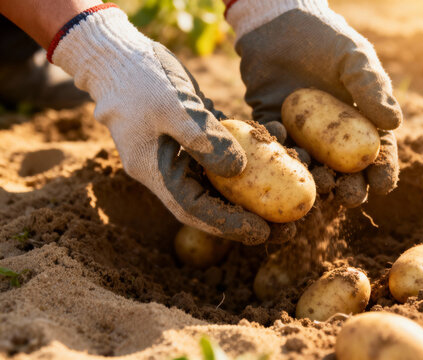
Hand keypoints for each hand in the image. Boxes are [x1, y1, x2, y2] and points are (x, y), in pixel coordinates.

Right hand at [49, 5, 269, 243]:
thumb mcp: (171, 106)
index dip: (228, 224)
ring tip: (288, 202)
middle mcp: (169, 170)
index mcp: (155, 172)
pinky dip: (250, 159)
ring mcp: (181, 155)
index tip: (263, 232)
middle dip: (247, 217)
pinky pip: (224, 155)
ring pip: (221, 183)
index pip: (193, 209)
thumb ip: (203, 139)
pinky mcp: (194, 138)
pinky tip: (279, 153)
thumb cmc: (139, 79)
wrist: (120, 55)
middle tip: (286, 230)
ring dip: (253, 193)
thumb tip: (239, 170)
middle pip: (210, 204)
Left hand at [228, 0, 400, 206]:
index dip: (381, 170)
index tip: (382, 185)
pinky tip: (282, 153)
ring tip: (318, 186)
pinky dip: (279, 152)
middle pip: (344, 169)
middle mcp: (330, 134)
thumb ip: (371, 87)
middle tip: (349, 196)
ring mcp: (300, 133)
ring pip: (310, 165)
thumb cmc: (324, 38)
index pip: (375, 151)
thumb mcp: (353, 58)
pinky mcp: (271, 125)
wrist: (278, 23)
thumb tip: (394, 124)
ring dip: (315, 179)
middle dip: (350, 186)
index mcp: (358, 120)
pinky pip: (274, 146)